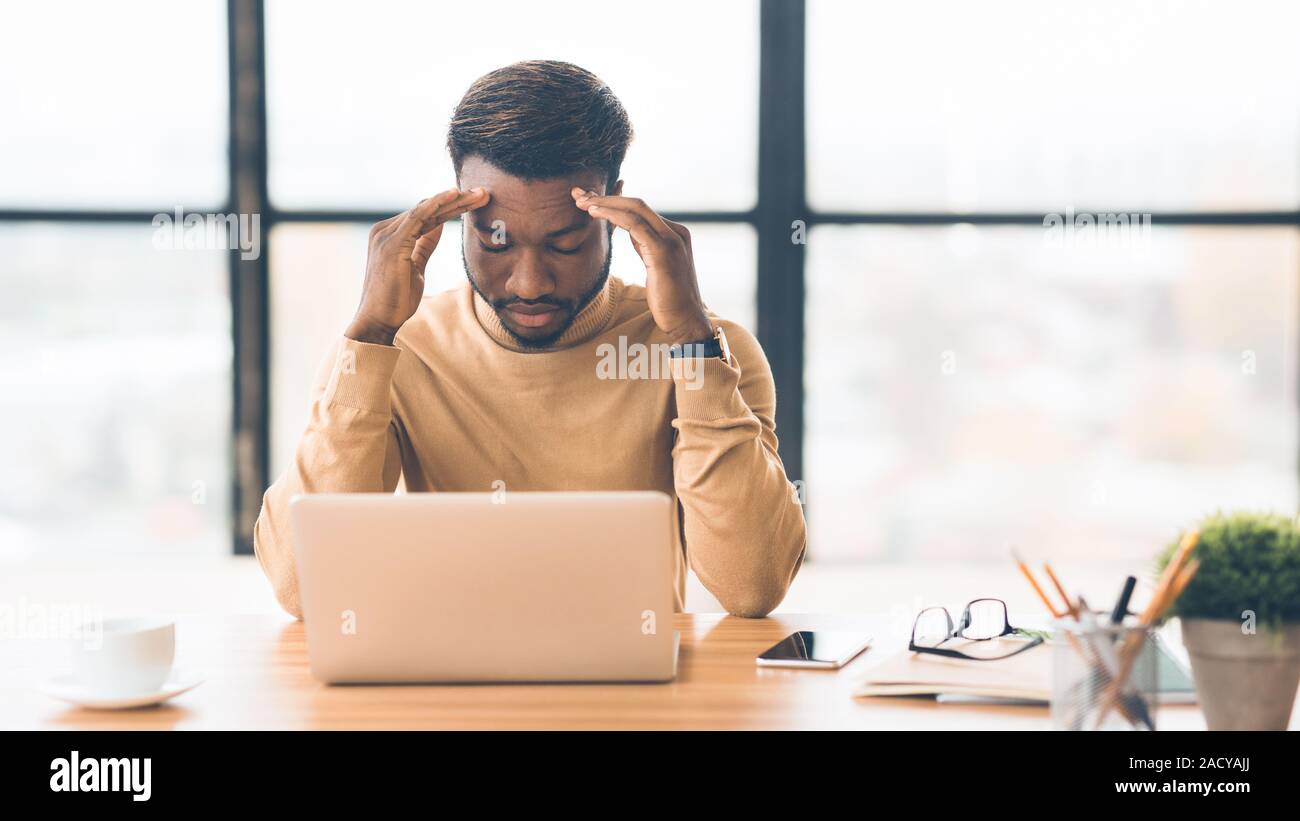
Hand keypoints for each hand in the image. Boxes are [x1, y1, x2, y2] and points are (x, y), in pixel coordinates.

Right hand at [346, 187, 489, 345]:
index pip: (425, 215)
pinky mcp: (392, 243)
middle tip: (483, 192)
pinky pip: (418, 217)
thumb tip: (439, 225)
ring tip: (479, 194)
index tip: (476, 201)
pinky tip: (454, 195)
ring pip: (426, 210)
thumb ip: (425, 245)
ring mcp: (386, 235)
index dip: (451, 207)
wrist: (378, 320)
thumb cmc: (396, 299)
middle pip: (427, 209)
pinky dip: (437, 204)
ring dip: (454, 200)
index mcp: (391, 235)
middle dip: (457, 200)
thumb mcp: (416, 267)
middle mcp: (385, 230)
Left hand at [571, 188, 711, 344]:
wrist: (686, 321)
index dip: (614, 203)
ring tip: (583, 203)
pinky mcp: (663, 251)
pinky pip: (635, 225)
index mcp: (675, 233)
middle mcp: (676, 232)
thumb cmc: (669, 299)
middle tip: (579, 196)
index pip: (641, 210)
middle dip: (606, 198)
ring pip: (635, 209)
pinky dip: (613, 215)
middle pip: (637, 204)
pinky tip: (595, 213)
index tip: (590, 201)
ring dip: (606, 204)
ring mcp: (672, 240)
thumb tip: (628, 229)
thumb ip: (645, 245)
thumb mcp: (655, 265)